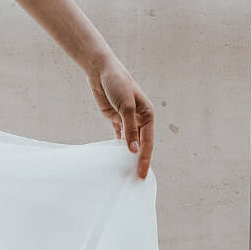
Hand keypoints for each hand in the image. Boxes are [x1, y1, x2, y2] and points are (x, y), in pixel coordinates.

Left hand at [88, 54, 153, 178]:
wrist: (102, 72)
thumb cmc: (118, 84)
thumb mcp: (126, 106)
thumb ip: (129, 129)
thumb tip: (133, 150)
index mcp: (148, 115)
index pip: (148, 142)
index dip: (145, 158)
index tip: (142, 172)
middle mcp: (140, 119)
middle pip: (141, 144)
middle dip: (139, 160)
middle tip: (137, 178)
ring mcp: (128, 120)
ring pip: (131, 142)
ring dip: (129, 155)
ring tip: (127, 171)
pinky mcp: (116, 119)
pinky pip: (120, 136)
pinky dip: (119, 146)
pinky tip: (118, 158)